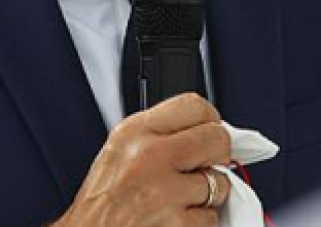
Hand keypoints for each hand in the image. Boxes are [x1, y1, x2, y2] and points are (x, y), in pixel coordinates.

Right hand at [53, 93, 233, 226]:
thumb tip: (204, 130)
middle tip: (203, 167)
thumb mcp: (119, 152)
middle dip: (217, 156)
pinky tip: (176, 219)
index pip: (194, 105)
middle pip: (216, 139)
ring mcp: (163, 192)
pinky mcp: (176, 224)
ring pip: (219, 182)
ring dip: (208, 195)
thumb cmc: (101, 205)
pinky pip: (211, 217)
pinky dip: (200, 222)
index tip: (210, 130)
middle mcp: (148, 157)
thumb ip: (159, 136)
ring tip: (180, 199)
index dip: (210, 120)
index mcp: (133, 133)